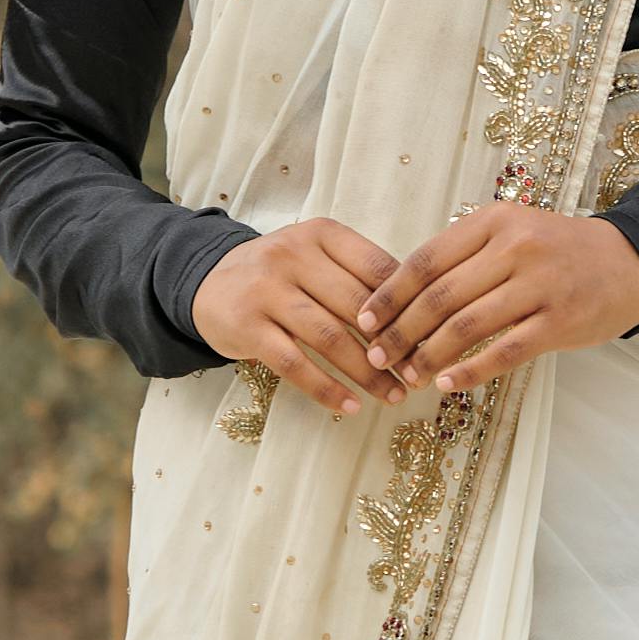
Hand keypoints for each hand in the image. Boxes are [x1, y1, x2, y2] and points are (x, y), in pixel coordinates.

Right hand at [192, 217, 405, 413]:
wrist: (206, 283)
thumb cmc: (280, 276)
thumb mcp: (316, 258)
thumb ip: (358, 278)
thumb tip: (420, 320)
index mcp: (321, 233)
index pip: (378, 268)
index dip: (410, 306)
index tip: (432, 339)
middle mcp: (292, 255)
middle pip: (358, 305)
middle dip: (394, 345)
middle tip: (418, 375)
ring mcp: (266, 290)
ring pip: (330, 337)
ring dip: (366, 373)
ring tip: (392, 396)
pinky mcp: (247, 326)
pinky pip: (295, 364)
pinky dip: (327, 389)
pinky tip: (350, 406)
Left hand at [359, 205, 638, 396]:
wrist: (630, 263)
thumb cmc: (558, 252)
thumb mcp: (512, 232)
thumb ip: (465, 254)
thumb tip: (401, 293)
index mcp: (494, 222)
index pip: (426, 261)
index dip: (389, 295)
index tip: (363, 321)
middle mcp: (514, 248)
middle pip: (440, 297)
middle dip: (400, 332)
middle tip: (377, 358)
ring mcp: (539, 285)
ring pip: (467, 327)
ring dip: (429, 357)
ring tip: (408, 377)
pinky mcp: (559, 322)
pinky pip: (504, 351)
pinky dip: (471, 371)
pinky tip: (448, 385)